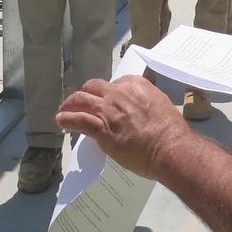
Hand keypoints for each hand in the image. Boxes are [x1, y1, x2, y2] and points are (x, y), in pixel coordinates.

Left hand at [57, 76, 191, 180]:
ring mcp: (108, 109)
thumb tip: (135, 110)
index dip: (106, 93)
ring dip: (70, 104)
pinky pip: (78, 120)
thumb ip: (143, 102)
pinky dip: (67, 119)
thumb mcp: (158, 104)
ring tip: (64, 109)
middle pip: (94, 87)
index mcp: (135, 84)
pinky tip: (61, 121)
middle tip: (80, 102)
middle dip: (86, 93)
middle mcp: (118, 92)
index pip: (113, 83)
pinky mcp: (102, 128)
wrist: (170, 147)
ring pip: (82, 100)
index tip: (104, 100)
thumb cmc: (170, 131)